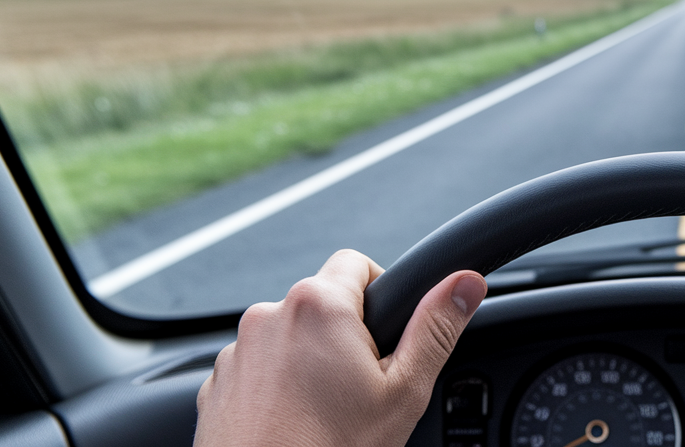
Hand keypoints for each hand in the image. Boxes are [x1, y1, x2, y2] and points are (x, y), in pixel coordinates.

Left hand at [196, 249, 487, 445]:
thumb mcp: (403, 392)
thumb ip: (437, 329)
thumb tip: (465, 284)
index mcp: (319, 306)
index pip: (358, 263)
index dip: (382, 295)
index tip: (387, 337)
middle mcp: (269, 316)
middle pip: (322, 301)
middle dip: (346, 334)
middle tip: (363, 386)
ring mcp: (237, 350)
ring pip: (289, 336)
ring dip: (309, 359)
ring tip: (326, 410)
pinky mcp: (218, 381)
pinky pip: (258, 366)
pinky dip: (277, 384)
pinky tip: (295, 420)